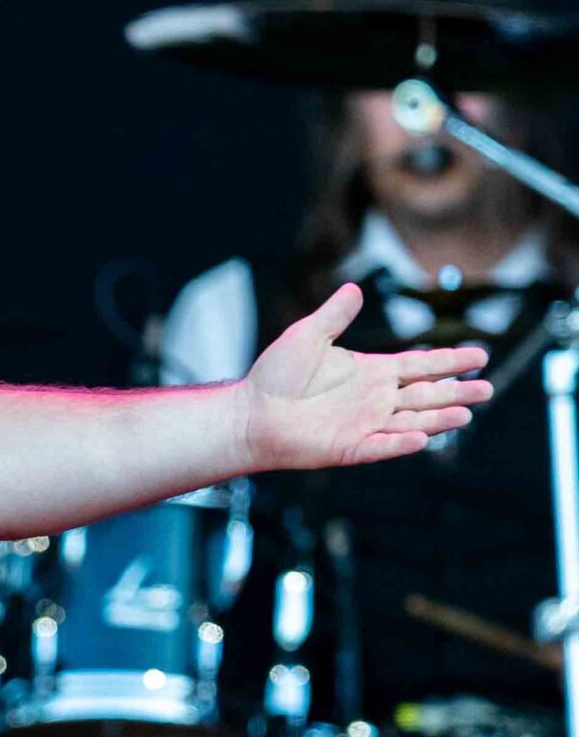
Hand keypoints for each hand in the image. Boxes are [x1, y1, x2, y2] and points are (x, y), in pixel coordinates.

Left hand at [238, 282, 491, 471]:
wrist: (248, 414)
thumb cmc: (274, 377)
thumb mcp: (307, 337)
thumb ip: (334, 316)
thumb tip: (354, 288)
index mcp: (371, 372)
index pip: (420, 365)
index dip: (450, 361)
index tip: (480, 355)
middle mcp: (374, 399)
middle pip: (426, 394)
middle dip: (457, 391)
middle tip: (488, 387)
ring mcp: (365, 424)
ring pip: (413, 421)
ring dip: (440, 418)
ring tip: (468, 411)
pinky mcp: (350, 447)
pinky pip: (382, 446)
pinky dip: (402, 443)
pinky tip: (423, 437)